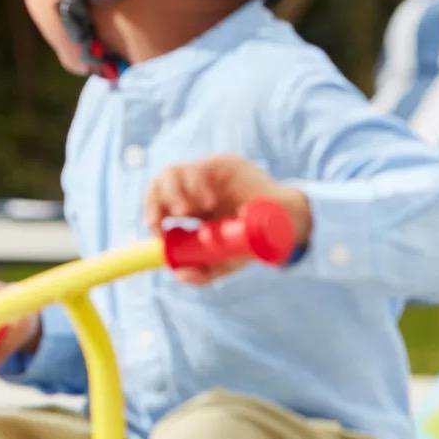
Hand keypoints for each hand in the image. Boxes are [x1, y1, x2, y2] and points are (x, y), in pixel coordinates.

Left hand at [145, 153, 311, 284]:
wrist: (287, 225)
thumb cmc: (254, 241)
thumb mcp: (227, 259)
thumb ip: (204, 270)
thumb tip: (178, 274)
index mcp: (189, 209)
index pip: (157, 202)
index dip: (151, 212)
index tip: (157, 230)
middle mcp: (193, 189)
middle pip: (159, 184)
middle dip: (155, 201)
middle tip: (168, 220)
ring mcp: (206, 175)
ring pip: (172, 173)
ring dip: (174, 192)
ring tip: (189, 212)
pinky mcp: (222, 164)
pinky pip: (198, 168)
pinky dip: (196, 184)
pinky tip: (209, 201)